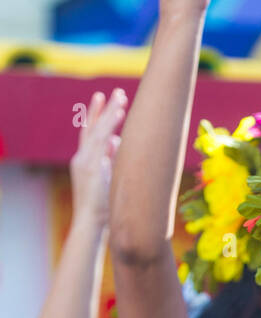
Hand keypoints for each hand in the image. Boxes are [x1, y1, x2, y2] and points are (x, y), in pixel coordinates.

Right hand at [70, 89, 126, 227]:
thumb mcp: (106, 179)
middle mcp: (82, 159)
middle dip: (104, 109)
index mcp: (85, 161)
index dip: (95, 115)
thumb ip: (110, 160)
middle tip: (116, 92)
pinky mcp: (91, 170)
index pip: (89, 132)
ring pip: (97, 133)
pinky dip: (109, 132)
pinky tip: (118, 121)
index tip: (101, 98)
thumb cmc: (101, 207)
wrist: (89, 225)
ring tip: (121, 100)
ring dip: (110, 116)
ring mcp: (86, 164)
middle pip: (92, 127)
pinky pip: (101, 146)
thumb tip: (117, 142)